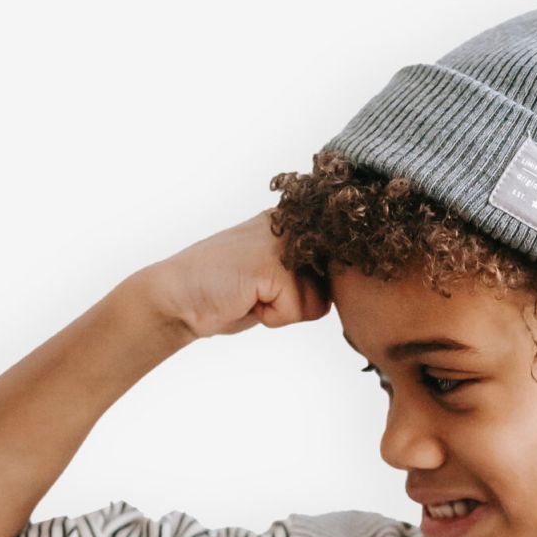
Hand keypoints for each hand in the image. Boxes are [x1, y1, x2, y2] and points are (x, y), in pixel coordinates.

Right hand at [135, 209, 332, 339]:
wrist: (179, 296)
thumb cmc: (230, 291)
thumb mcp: (279, 275)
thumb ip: (313, 271)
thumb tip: (357, 280)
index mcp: (296, 219)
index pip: (342, 261)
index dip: (323, 282)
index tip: (284, 283)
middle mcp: (294, 222)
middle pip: (334, 286)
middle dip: (301, 301)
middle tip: (262, 291)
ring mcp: (284, 241)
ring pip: (318, 302)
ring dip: (285, 310)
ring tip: (253, 294)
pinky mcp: (274, 265)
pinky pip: (297, 312)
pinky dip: (272, 317)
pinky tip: (246, 298)